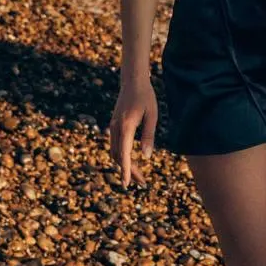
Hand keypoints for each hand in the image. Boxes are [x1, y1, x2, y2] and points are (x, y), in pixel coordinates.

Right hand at [108, 73, 157, 188]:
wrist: (132, 81)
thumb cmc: (146, 97)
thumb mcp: (152, 116)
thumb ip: (148, 136)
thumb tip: (147, 157)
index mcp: (126, 126)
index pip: (124, 154)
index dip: (126, 170)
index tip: (127, 184)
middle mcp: (116, 128)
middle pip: (119, 157)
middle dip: (129, 171)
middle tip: (142, 183)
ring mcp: (112, 127)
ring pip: (115, 153)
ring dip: (125, 165)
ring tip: (138, 176)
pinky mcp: (114, 126)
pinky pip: (115, 146)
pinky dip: (121, 157)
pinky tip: (131, 161)